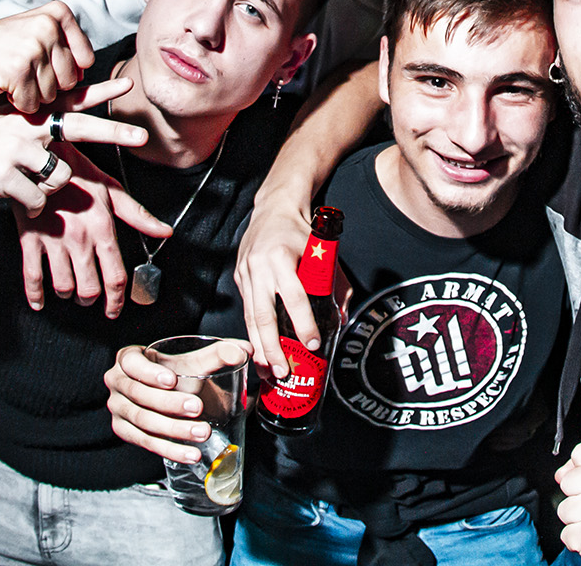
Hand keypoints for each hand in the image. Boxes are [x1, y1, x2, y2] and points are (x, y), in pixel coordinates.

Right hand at [0, 1, 96, 112]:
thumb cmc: (5, 42)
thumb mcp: (39, 30)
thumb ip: (66, 46)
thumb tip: (84, 75)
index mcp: (58, 13)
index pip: (86, 59)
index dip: (66, 71)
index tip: (46, 64)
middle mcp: (48, 27)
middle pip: (70, 80)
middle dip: (50, 85)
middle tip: (27, 72)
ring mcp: (32, 49)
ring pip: (52, 94)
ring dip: (33, 94)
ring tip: (15, 76)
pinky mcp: (17, 71)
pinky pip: (32, 104)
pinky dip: (19, 102)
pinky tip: (7, 85)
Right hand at [0, 79, 144, 212]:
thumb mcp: (9, 126)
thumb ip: (39, 126)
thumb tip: (69, 123)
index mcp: (31, 114)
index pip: (71, 100)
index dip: (100, 91)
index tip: (126, 83)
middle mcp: (27, 125)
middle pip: (79, 128)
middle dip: (114, 133)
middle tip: (142, 137)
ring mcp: (16, 148)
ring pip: (61, 175)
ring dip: (48, 189)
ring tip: (23, 183)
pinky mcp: (5, 174)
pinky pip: (39, 199)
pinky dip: (31, 206)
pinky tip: (11, 195)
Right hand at [14, 142, 173, 314]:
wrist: (41, 157)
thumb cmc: (78, 172)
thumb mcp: (111, 190)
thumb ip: (138, 215)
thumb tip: (164, 231)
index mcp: (102, 228)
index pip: (116, 277)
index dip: (117, 300)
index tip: (115, 309)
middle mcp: (79, 239)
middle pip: (90, 288)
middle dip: (91, 298)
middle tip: (91, 295)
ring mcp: (53, 241)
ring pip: (63, 287)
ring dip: (68, 294)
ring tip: (70, 288)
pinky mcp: (29, 239)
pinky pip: (32, 277)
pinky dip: (36, 295)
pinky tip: (40, 301)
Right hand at [106, 341, 252, 464]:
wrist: (165, 395)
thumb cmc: (174, 373)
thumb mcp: (193, 361)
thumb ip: (218, 354)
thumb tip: (244, 350)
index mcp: (128, 359)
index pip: (132, 363)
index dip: (149, 372)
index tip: (172, 379)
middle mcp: (117, 383)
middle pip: (140, 396)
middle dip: (169, 404)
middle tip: (197, 408)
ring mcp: (118, 409)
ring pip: (144, 422)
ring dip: (174, 430)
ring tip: (202, 433)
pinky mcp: (124, 431)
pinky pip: (146, 443)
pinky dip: (170, 450)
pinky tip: (191, 454)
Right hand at [234, 194, 320, 376]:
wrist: (274, 208)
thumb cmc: (302, 230)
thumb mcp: (324, 251)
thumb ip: (335, 283)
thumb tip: (341, 317)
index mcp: (282, 256)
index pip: (294, 296)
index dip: (304, 322)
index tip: (313, 343)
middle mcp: (259, 266)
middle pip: (263, 315)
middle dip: (272, 347)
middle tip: (283, 371)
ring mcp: (246, 273)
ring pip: (250, 318)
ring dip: (259, 348)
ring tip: (268, 372)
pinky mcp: (239, 279)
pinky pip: (246, 311)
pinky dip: (253, 335)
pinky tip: (260, 353)